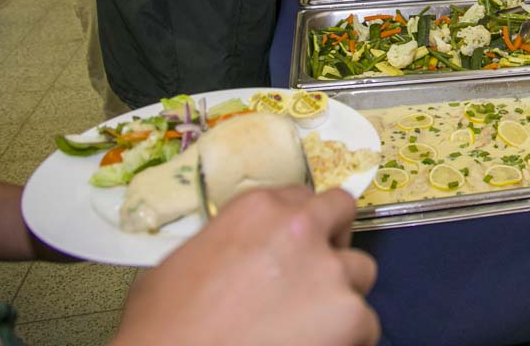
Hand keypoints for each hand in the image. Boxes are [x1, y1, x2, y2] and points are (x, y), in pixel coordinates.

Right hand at [113, 187, 379, 345]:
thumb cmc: (162, 325)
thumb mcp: (183, 262)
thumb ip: (229, 241)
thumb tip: (242, 254)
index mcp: (259, 209)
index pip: (303, 198)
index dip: (302, 225)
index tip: (294, 247)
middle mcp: (302, 228)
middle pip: (343, 215)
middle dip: (333, 242)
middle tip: (312, 276)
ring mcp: (330, 270)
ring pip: (360, 271)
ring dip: (341, 292)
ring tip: (310, 322)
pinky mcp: (349, 314)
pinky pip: (367, 322)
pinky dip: (348, 337)